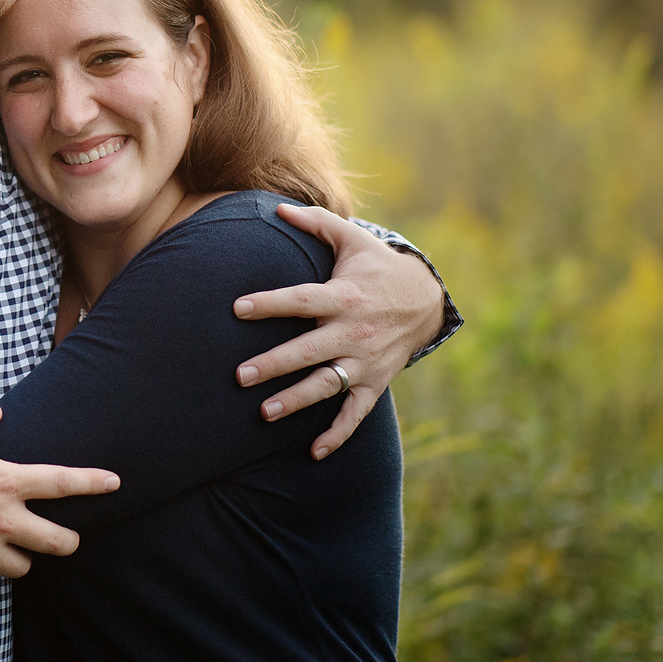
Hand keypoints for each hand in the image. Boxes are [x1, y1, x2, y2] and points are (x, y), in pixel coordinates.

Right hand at [0, 404, 119, 589]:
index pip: (59, 483)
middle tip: (63, 537)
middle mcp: (1, 521)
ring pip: (23, 567)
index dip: (91, 482)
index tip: (115, 482)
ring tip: (7, 545)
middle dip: (66, 541)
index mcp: (2, 483)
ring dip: (20, 558)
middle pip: (57, 542)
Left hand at [231, 204, 442, 459]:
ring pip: (327, 385)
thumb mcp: (352, 240)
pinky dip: (338, 434)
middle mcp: (352, 332)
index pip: (301, 301)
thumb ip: (316, 223)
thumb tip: (277, 208)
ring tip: (264, 413)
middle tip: (240, 375)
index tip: (237, 308)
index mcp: (344, 296)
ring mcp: (364, 361)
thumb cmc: (377, 267)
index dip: (270, 304)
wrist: (425, 300)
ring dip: (297, 400)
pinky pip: (355, 413)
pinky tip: (314, 453)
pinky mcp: (374, 382)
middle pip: (308, 350)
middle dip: (274, 364)